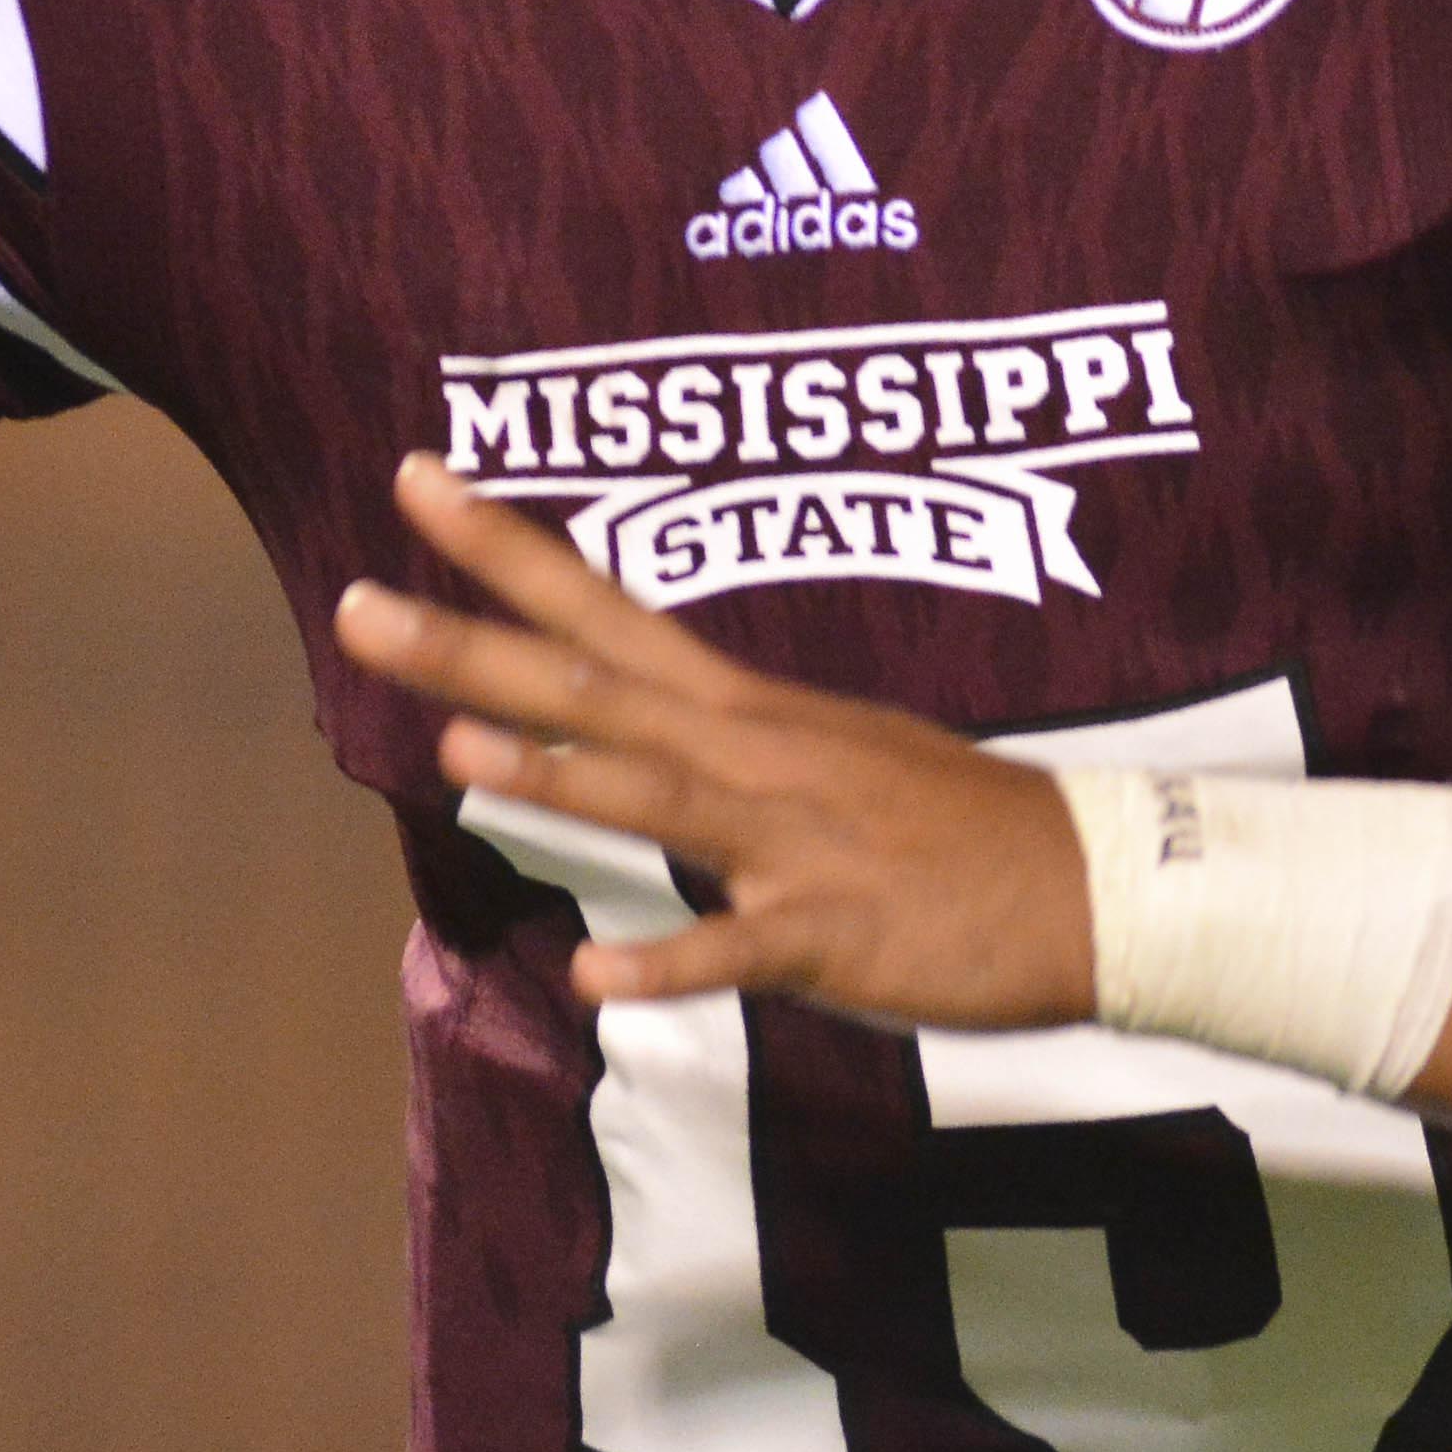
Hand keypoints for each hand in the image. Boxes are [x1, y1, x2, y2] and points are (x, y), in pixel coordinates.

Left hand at [332, 454, 1093, 1025]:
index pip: (603, 606)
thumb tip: (615, 727)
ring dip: (556, 777)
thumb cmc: (954, 824)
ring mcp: (792, 843)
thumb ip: (713, 742)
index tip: (413, 479)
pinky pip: (738, 952)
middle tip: (353, 602)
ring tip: (455, 750)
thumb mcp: (828, 752)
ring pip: (657, 798)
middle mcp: (757, 754)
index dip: (504, 547)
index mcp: (748, 709)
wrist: (1097, 885)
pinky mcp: (832, 935)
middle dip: (469, 646)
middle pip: (591, 688)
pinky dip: (668, 963)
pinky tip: (596, 973)